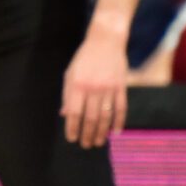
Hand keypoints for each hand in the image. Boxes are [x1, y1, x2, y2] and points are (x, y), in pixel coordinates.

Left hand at [59, 29, 129, 147]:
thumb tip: (65, 115)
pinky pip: (121, 109)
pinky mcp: (121, 87)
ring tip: (98, 142)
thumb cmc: (84, 58)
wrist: (106, 41)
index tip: (72, 139)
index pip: (74, 113)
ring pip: (105, 117)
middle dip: (87, 134)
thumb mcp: (70, 73)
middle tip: (86, 145)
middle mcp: (93, 88)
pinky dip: (119, 122)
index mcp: (77, 85)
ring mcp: (109, 88)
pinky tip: (115, 132)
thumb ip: (67, 95)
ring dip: (101, 132)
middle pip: (90, 118)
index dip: (73, 128)